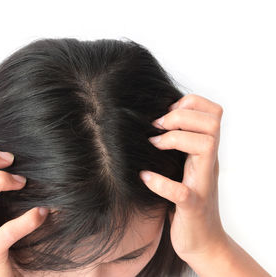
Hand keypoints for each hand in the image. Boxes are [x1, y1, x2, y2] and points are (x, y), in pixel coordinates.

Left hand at [139, 94, 226, 261]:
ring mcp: (203, 185)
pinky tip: (144, 177)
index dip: (191, 103)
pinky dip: (160, 183)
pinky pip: (182, 192)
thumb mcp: (185, 168)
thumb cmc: (187, 200)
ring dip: (175, 140)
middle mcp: (208, 164)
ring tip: (153, 145)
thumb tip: (152, 122)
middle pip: (212, 123)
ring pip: (206, 146)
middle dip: (181, 117)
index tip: (165, 113)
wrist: (202, 242)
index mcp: (206, 153)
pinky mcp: (193, 207)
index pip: (213, 113)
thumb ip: (178, 147)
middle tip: (157, 127)